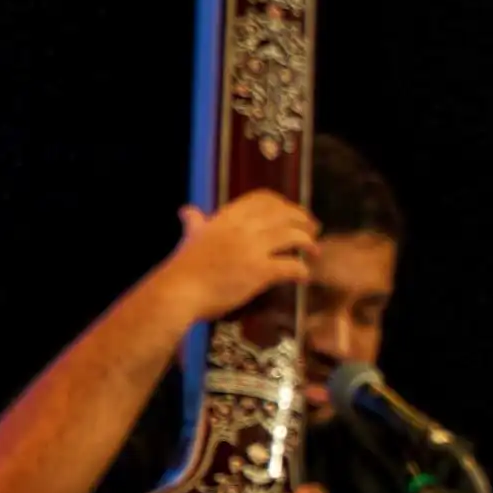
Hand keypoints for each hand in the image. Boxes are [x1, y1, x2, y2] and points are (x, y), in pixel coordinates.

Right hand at [153, 190, 317, 323]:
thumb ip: (195, 223)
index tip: (293, 212)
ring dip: (308, 242)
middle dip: (303, 220)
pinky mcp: (259, 272)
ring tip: (314, 250)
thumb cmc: (183, 269)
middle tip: (313, 229)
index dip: (284, 204)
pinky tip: (305, 276)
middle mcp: (242, 228)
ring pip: (292, 236)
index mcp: (227, 217)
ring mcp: (251, 249)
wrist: (177, 293)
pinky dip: (302, 270)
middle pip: (284, 214)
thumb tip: (187, 211)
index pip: (263, 199)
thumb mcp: (191, 238)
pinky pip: (290, 266)